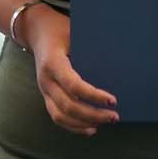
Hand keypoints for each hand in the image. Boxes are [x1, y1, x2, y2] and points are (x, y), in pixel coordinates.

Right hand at [24, 5, 118, 135]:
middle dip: (93, 114)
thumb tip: (120, 56)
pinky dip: (74, 126)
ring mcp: (44, 90)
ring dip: (84, 123)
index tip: (113, 100)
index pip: (73, 85)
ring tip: (105, 123)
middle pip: (68, 106)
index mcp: (53, 63)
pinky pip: (57, 116)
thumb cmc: (62, 29)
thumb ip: (91, 44)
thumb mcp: (74, 30)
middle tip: (114, 116)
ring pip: (60, 116)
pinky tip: (91, 128)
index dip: (93, 96)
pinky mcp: (46, 96)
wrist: (37, 31)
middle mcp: (46, 80)